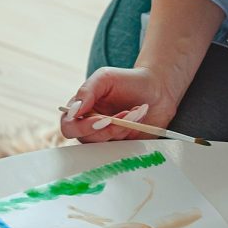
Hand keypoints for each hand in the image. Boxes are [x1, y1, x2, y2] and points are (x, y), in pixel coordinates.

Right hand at [61, 66, 179, 142]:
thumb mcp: (105, 78)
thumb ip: (86, 91)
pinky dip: (132, 133)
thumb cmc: (128, 81)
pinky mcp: (123, 145)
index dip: (83, 127)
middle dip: (108, 129)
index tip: (103, 118)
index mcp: (80, 111)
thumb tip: (73, 111)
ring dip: (123, 128)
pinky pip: (122, 149)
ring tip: (136, 111)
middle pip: (86, 140)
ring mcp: (106, 137)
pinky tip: (139, 117)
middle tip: (125, 114)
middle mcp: (90, 127)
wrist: (159, 89)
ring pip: (105, 145)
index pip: (69, 126)